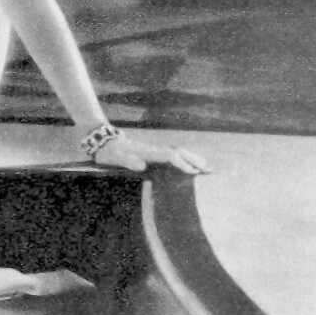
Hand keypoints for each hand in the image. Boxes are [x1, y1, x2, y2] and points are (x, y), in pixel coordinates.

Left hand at [93, 132, 208, 175]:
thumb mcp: (115, 158)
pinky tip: (189, 165)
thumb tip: (141, 165)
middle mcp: (155, 149)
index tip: (194, 173)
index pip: (171, 156)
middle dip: (195, 160)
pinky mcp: (153, 153)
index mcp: (149, 151)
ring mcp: (155, 150)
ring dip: (193, 158)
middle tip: (211, 170)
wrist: (104, 142)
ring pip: (178, 152)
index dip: (183, 164)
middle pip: (179, 152)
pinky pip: (173, 155)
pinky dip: (185, 159)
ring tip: (207, 166)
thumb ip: (127, 161)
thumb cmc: (109, 153)